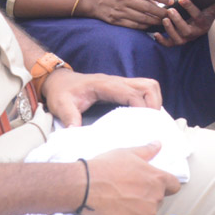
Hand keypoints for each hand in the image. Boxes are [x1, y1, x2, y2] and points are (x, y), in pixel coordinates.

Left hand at [39, 69, 162, 126]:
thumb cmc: (62, 93)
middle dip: (154, 103)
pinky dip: (150, 100)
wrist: (59, 81)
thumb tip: (76, 132)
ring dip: (155, 100)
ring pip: (149, 85)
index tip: (144, 124)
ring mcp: (120, 83)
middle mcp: (116, 81)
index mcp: (104, 85)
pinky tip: (146, 116)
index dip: (141, 107)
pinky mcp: (122, 87)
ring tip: (151, 120)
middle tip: (152, 123)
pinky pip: (143, 89)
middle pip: (147, 85)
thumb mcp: (61, 105)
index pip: (131, 93)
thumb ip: (69, 117)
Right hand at [83, 0, 174, 30]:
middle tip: (170, 14)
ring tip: (164, 21)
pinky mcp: (117, 21)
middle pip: (147, 7)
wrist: (95, 0)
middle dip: (161, 12)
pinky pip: (135, 25)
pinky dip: (145, 26)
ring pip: (142, 18)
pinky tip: (151, 25)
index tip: (171, 1)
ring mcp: (120, 11)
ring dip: (155, 21)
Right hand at [83, 143, 180, 214]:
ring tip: (119, 201)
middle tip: (129, 190)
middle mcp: (155, 199)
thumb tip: (158, 144)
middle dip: (147, 196)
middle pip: (158, 199)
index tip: (155, 184)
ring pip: (146, 213)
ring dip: (138, 210)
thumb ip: (147, 151)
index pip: (174, 185)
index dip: (166, 184)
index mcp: (157, 180)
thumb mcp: (127, 153)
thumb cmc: (106, 168)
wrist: (85, 188)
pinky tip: (114, 212)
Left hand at [154, 0, 214, 46]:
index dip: (190, 7)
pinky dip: (162, 41)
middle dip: (178, 21)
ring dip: (170, 30)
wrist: (201, 25)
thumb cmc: (206, 14)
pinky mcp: (177, 41)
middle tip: (170, 10)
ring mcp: (185, 38)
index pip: (197, 16)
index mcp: (203, 23)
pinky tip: (156, 34)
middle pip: (186, 30)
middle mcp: (194, 33)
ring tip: (164, 19)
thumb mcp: (213, 8)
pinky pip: (169, 44)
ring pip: (178, 39)